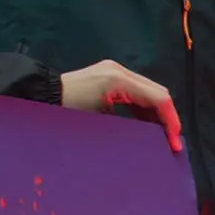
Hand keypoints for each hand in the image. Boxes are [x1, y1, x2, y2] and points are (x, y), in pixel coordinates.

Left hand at [57, 59, 182, 150]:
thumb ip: (132, 127)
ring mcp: (114, 71)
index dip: (172, 121)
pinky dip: (143, 109)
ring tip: (159, 136)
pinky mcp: (109, 76)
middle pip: (158, 93)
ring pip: (149, 92)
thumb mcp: (102, 123)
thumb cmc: (66, 114)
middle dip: (167, 118)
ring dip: (156, 114)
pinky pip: (136, 92)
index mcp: (119, 80)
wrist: (39, 98)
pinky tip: (144, 125)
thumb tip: (153, 138)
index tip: (174, 143)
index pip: (159, 98)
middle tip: (170, 141)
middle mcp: (119, 71)